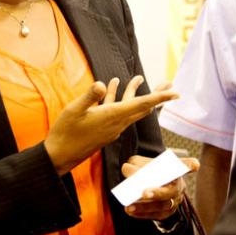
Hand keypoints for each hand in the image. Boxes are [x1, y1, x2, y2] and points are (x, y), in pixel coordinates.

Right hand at [45, 77, 177, 174]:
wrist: (59, 156)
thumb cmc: (65, 133)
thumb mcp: (74, 111)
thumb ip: (89, 96)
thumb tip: (103, 84)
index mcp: (113, 116)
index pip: (142, 104)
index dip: (160, 98)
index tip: (176, 93)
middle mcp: (117, 123)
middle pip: (142, 107)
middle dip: (156, 96)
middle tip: (169, 84)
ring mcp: (112, 127)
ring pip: (130, 108)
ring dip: (134, 93)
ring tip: (139, 78)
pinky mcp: (105, 129)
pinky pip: (117, 111)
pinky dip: (118, 98)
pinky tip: (111, 87)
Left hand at [121, 155, 199, 220]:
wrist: (147, 182)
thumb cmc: (147, 170)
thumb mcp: (141, 163)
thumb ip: (135, 164)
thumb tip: (128, 170)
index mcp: (176, 170)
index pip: (186, 165)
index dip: (190, 165)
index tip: (194, 165)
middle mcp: (178, 186)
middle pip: (172, 191)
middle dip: (158, 193)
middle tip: (144, 193)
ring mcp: (174, 201)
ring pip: (163, 206)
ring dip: (145, 207)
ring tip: (130, 206)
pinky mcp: (166, 212)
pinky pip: (156, 215)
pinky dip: (142, 214)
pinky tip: (131, 211)